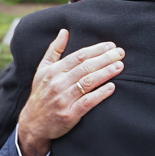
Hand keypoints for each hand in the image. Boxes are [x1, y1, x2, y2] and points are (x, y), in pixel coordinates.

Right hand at [17, 28, 124, 155]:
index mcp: (53, 71)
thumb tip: (64, 31)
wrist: (33, 124)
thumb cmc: (41, 94)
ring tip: (120, 66)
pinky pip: (87, 102)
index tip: (111, 45)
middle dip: (105, 59)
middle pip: (85, 68)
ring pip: (88, 83)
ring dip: (105, 73)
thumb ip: (54, 50)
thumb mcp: (42, 70)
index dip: (96, 50)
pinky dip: (100, 94)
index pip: (78, 56)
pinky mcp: (69, 115)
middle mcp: (58, 84)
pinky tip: (112, 87)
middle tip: (121, 53)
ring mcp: (63, 100)